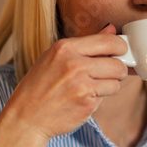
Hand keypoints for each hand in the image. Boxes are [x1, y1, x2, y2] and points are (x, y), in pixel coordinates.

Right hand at [9, 23, 127, 142]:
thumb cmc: (40, 86)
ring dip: (109, 86)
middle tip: (110, 74)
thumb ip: (86, 44)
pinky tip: (82, 100)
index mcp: (66, 48)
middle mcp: (74, 65)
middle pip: (117, 64)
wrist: (26, 117)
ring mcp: (81, 86)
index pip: (109, 41)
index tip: (121, 52)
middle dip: (119, 70)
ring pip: (116, 82)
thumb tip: (112, 30)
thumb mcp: (56, 57)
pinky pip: (106, 98)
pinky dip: (98, 100)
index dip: (120, 47)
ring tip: (92, 88)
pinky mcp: (86, 104)